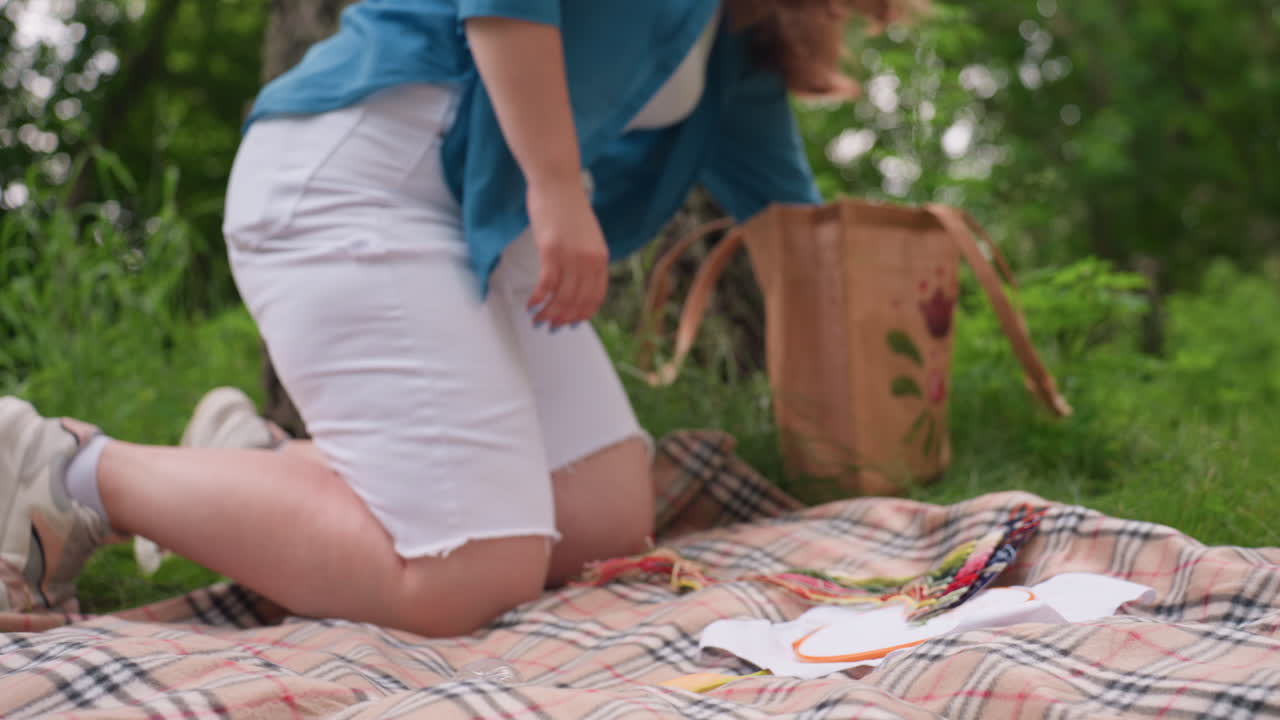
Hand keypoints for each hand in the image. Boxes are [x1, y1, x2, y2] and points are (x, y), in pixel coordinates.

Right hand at [526, 179, 608, 329]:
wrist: (558, 182)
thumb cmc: (568, 207)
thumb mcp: (588, 236)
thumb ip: (587, 259)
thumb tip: (578, 282)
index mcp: (601, 258)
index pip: (595, 297)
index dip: (582, 315)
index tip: (571, 324)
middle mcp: (589, 260)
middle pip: (577, 301)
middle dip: (562, 318)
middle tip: (549, 327)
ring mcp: (571, 256)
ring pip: (561, 296)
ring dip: (548, 313)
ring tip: (537, 320)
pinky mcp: (550, 250)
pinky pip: (546, 284)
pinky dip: (537, 298)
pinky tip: (529, 305)